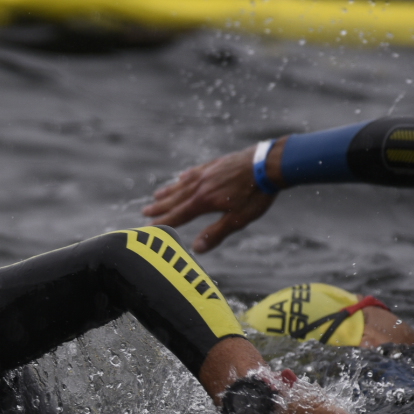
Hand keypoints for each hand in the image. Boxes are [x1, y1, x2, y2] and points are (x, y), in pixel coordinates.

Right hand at [141, 148, 274, 252]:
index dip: (162, 222)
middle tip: (145, 212)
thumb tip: (195, 248)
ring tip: (156, 196)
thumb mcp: (238, 219)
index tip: (148, 227)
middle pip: (175, 199)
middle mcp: (199, 186)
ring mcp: (206, 173)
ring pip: (182, 185)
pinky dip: (185, 177)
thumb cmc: (255, 194)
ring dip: (168, 192)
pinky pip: (194, 172)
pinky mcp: (215, 164)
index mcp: (203, 202)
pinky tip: (181, 177)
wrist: (268, 164)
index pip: (177, 215)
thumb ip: (215, 233)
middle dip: (160, 207)